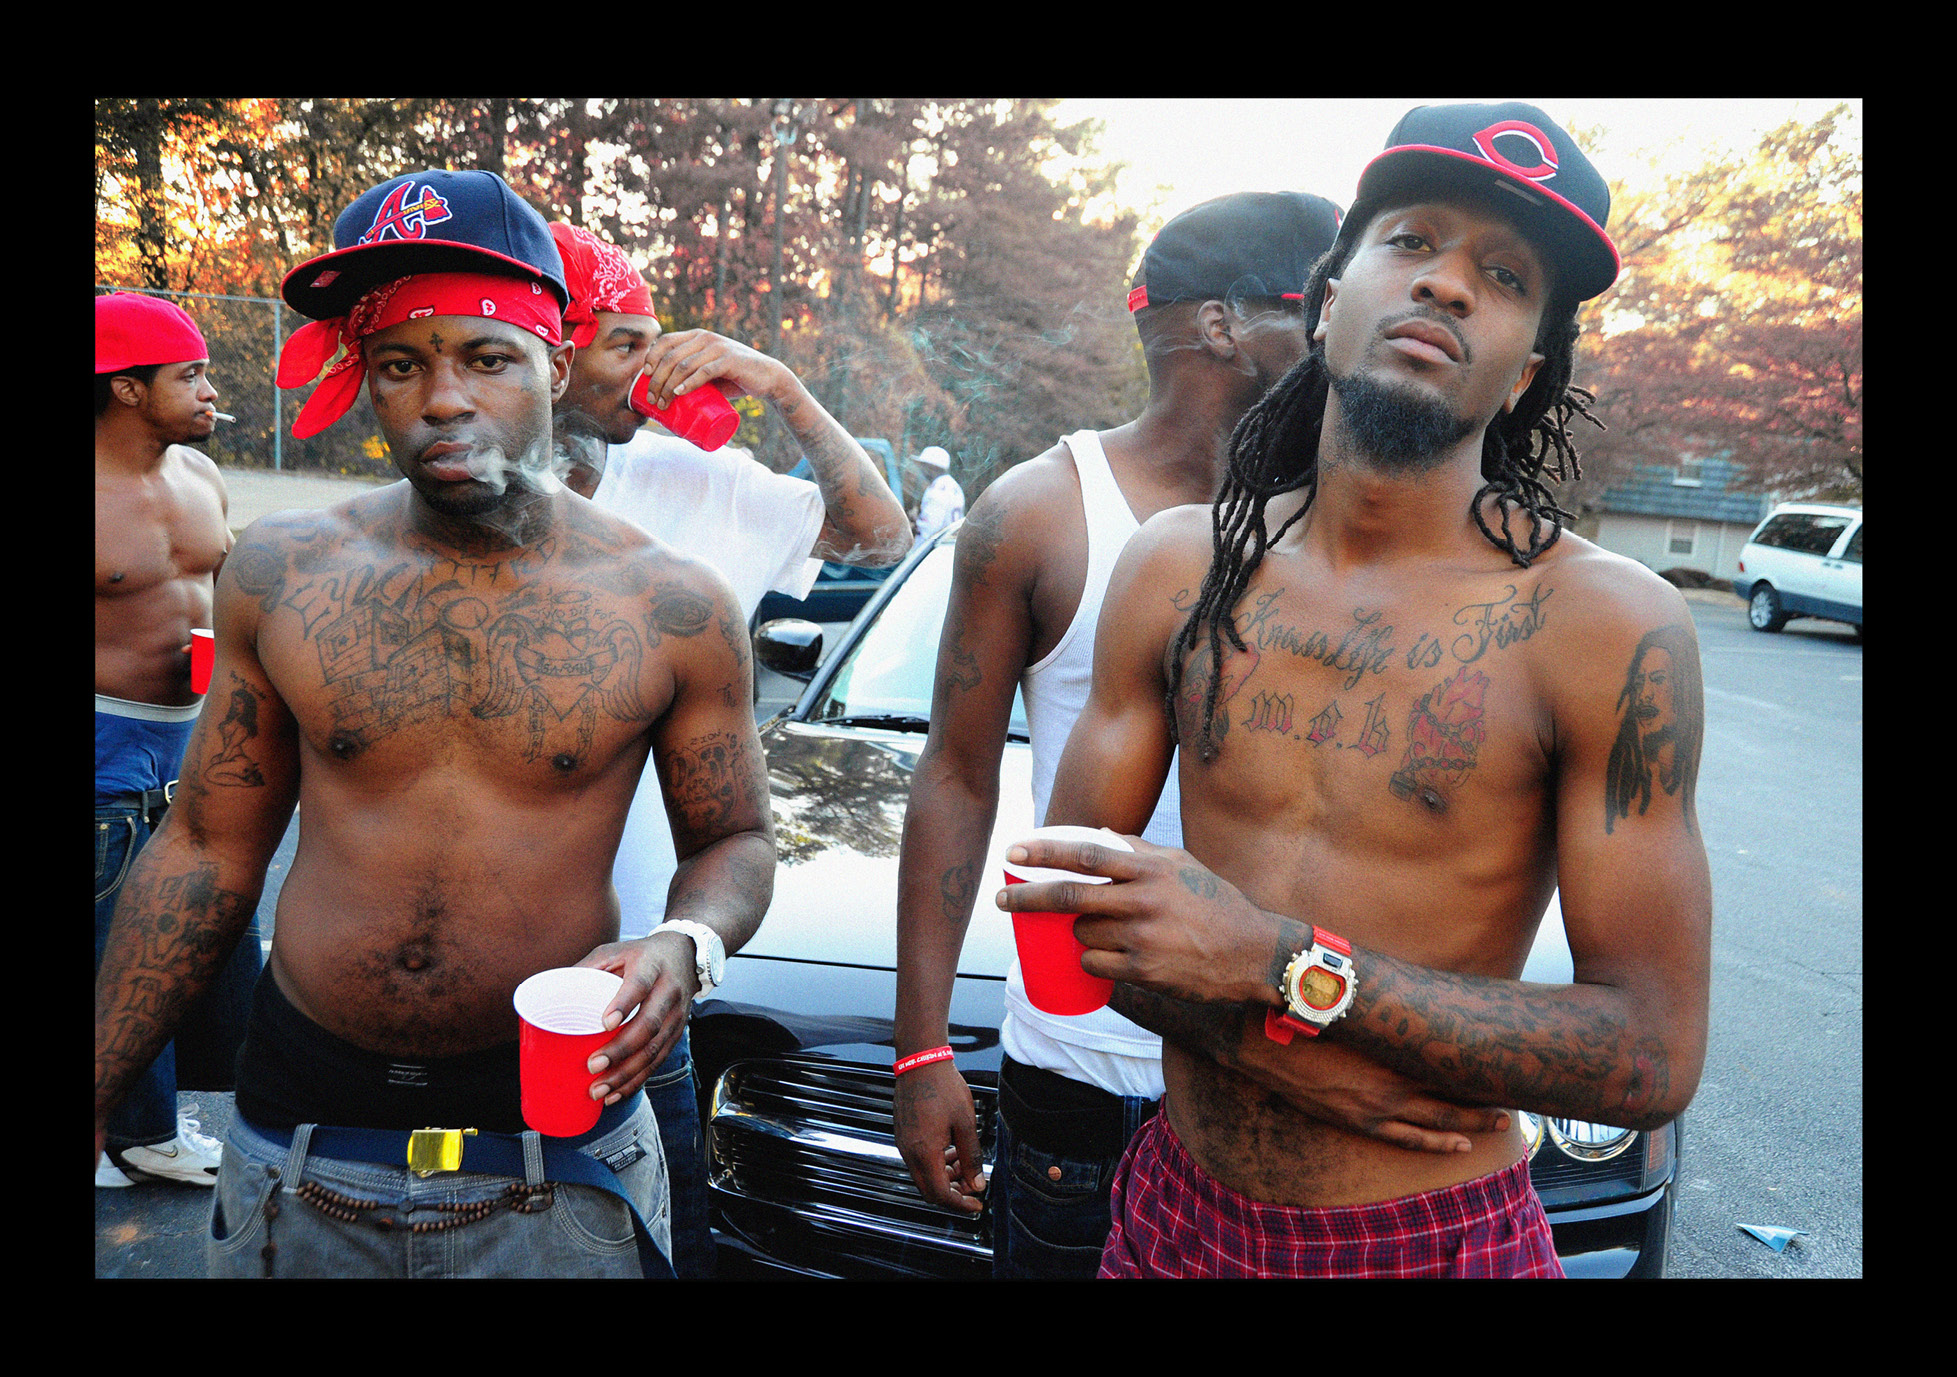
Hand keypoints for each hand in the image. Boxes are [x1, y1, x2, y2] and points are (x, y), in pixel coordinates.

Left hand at [574, 932, 698, 1105]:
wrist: (686, 955)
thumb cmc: (640, 955)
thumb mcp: (614, 951)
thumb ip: (586, 968)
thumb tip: (548, 989)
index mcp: (650, 966)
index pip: (640, 984)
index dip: (624, 1003)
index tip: (605, 1023)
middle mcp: (668, 991)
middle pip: (649, 1024)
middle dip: (620, 1049)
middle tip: (592, 1066)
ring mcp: (676, 1015)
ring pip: (654, 1049)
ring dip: (626, 1073)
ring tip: (599, 1089)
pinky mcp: (676, 1033)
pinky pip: (658, 1061)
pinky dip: (637, 1081)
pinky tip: (616, 1093)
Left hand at [638, 329, 791, 412]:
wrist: (767, 378)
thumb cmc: (734, 377)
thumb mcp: (708, 370)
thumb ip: (691, 373)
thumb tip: (663, 392)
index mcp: (697, 336)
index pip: (665, 341)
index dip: (651, 357)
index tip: (645, 377)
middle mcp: (705, 337)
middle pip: (670, 357)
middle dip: (656, 380)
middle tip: (652, 400)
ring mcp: (718, 348)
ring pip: (683, 366)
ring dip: (668, 386)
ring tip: (662, 403)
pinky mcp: (730, 361)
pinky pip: (704, 371)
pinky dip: (689, 383)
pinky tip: (679, 392)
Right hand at [892, 1059, 985, 1213]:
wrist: (921, 1062)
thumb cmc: (943, 1087)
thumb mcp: (965, 1123)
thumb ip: (971, 1156)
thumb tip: (977, 1183)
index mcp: (925, 1152)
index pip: (941, 1194)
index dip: (961, 1204)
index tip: (977, 1204)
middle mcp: (909, 1152)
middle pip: (929, 1190)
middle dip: (953, 1193)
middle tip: (973, 1185)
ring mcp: (903, 1144)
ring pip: (924, 1176)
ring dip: (945, 1177)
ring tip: (965, 1163)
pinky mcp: (903, 1135)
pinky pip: (918, 1161)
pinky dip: (936, 1164)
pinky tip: (951, 1150)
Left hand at [996, 834, 1277, 1006]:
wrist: (1252, 952)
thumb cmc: (1215, 903)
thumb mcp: (1183, 865)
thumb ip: (1140, 850)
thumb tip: (1098, 833)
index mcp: (1151, 869)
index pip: (1086, 855)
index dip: (1045, 852)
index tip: (1013, 850)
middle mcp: (1144, 901)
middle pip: (1070, 897)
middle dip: (1027, 898)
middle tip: (1000, 899)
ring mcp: (1143, 938)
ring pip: (1081, 933)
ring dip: (1078, 932)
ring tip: (1106, 930)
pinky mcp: (1145, 971)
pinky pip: (1096, 964)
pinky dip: (1093, 958)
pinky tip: (1114, 954)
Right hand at [1226, 1012, 1511, 1153]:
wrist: (1266, 1041)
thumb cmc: (1310, 1012)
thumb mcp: (1354, 1000)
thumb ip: (1386, 998)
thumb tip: (1412, 978)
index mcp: (1392, 1049)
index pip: (1449, 1061)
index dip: (1480, 1064)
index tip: (1507, 1061)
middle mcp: (1392, 1081)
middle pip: (1453, 1094)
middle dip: (1487, 1099)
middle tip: (1519, 1099)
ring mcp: (1377, 1107)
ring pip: (1439, 1121)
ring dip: (1473, 1122)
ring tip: (1502, 1122)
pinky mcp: (1358, 1121)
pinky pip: (1407, 1138)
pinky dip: (1437, 1143)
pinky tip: (1460, 1145)